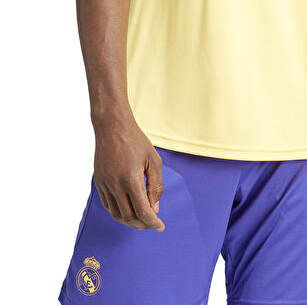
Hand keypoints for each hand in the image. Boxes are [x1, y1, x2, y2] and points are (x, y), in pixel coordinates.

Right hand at [92, 111, 164, 231]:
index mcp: (131, 179)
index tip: (160, 227)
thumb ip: (155, 186)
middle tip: (152, 224)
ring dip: (129, 221)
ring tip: (141, 220)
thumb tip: (154, 208)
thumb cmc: (135, 140)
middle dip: (142, 224)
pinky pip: (107, 205)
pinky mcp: (98, 181)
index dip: (152, 222)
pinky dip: (118, 213)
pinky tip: (127, 210)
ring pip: (116, 214)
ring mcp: (104, 184)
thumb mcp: (153, 160)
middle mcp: (115, 184)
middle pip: (128, 216)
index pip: (142, 211)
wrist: (112, 126)